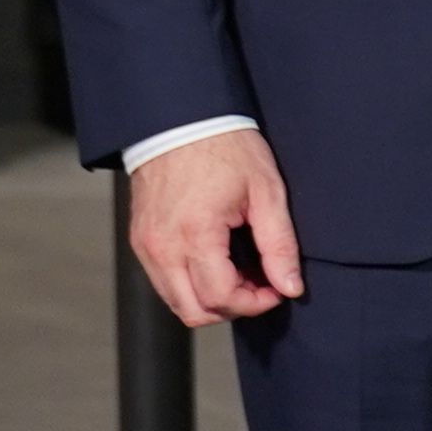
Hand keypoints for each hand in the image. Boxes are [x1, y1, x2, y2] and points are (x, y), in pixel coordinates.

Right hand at [123, 129, 303, 325]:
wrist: (179, 119)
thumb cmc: (225, 146)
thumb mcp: (266, 191)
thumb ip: (279, 245)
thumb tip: (290, 286)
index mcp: (195, 234)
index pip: (221, 298)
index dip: (255, 303)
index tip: (276, 288)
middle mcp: (162, 246)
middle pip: (194, 311)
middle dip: (232, 307)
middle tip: (259, 284)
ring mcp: (146, 245)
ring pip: (176, 301)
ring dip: (210, 298)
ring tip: (240, 272)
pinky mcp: (140, 240)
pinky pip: (163, 281)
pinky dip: (191, 284)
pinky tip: (217, 261)